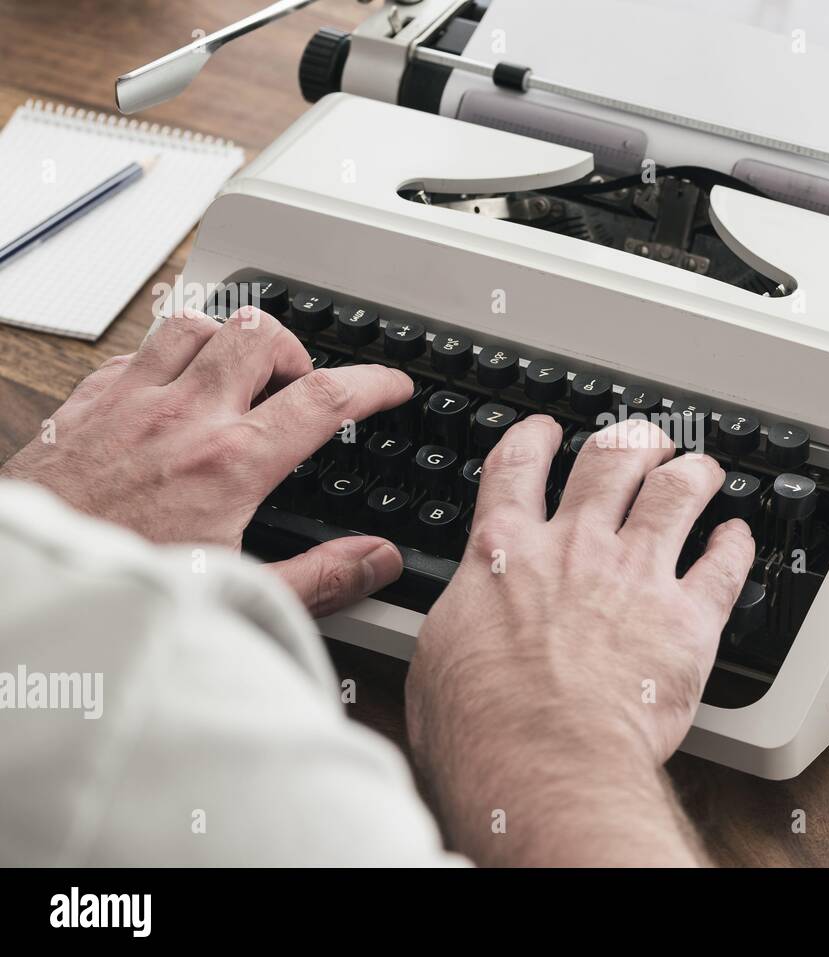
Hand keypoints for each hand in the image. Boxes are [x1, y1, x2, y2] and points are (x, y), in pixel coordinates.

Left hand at [1, 309, 413, 615]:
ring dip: (229, 341)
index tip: (392, 386)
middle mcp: (183, 419)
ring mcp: (131, 403)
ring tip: (240, 375)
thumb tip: (378, 561)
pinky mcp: (87, 402)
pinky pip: (139, 348)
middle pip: (260, 335)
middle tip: (300, 386)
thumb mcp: (235, 596)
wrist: (31, 582)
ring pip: (198, 324)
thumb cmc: (121, 589)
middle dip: (295, 352)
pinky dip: (169, 355)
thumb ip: (320, 577)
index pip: (324, 398)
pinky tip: (174, 388)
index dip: (373, 383)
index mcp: (230, 465)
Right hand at [407, 416, 753, 865]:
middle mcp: (574, 548)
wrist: (543, 761)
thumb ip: (463, 621)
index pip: (516, 468)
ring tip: (701, 471)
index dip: (533, 439)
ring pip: (675, 492)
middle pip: (610, 461)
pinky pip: (725, 565)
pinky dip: (736, 545)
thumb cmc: (482, 727)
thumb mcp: (437, 658)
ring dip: (692, 473)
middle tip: (644, 441)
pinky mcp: (688, 618)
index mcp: (504, 553)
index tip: (545, 432)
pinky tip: (738, 538)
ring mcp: (636, 575)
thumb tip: (464, 628)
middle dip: (632, 441)